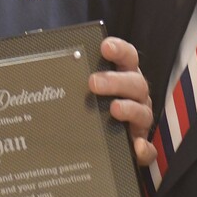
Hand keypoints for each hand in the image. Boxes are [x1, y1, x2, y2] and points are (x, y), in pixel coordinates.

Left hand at [88, 36, 155, 167]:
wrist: (100, 144)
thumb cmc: (91, 107)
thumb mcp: (83, 90)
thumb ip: (75, 78)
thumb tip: (47, 67)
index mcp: (124, 77)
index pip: (127, 57)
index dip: (119, 50)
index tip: (105, 47)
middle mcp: (136, 96)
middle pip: (136, 83)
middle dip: (116, 81)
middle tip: (93, 83)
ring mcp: (140, 120)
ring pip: (143, 112)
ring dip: (130, 109)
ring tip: (114, 109)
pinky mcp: (140, 145)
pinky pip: (149, 150)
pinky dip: (144, 148)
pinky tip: (136, 148)